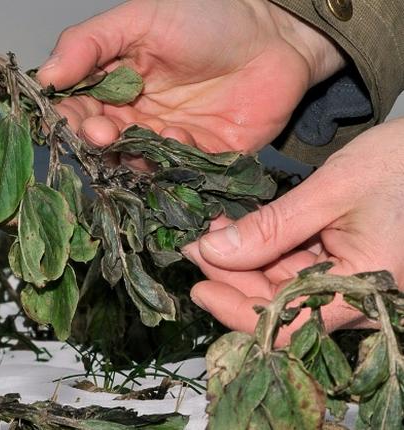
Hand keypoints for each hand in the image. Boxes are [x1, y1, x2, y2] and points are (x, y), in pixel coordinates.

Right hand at [37, 0, 344, 160]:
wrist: (278, 33)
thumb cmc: (209, 16)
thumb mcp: (140, 19)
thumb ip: (89, 43)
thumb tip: (44, 77)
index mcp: (115, 85)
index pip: (79, 110)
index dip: (70, 118)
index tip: (70, 118)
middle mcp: (136, 118)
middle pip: (103, 144)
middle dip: (97, 142)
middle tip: (102, 133)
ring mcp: (168, 142)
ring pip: (135, 165)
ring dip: (130, 158)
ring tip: (135, 139)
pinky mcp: (203, 160)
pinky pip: (177, 175)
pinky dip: (172, 163)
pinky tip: (180, 136)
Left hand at [183, 119, 403, 345]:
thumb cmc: (399, 165)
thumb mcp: (329, 193)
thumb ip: (270, 228)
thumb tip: (212, 252)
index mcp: (363, 290)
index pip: (289, 325)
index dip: (237, 312)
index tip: (199, 287)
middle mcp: (358, 297)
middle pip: (280, 306)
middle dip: (232, 276)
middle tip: (195, 243)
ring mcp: (351, 282)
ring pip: (282, 285)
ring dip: (243, 260)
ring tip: (209, 231)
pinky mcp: (344, 263)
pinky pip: (295, 267)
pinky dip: (264, 249)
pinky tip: (235, 229)